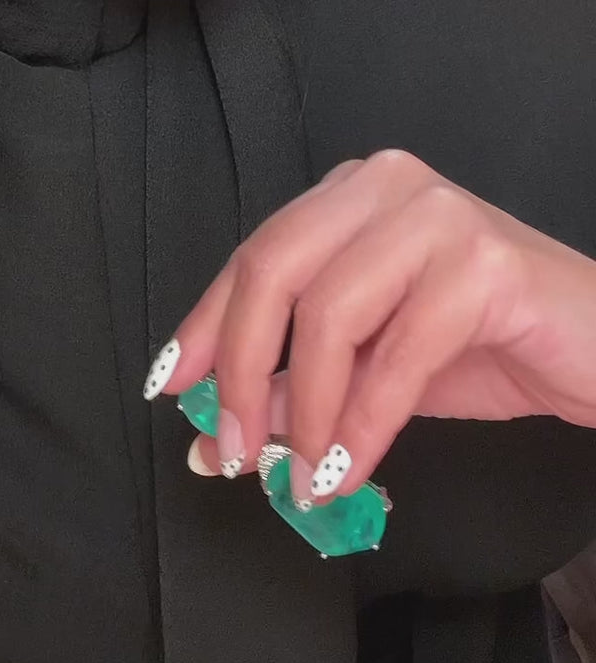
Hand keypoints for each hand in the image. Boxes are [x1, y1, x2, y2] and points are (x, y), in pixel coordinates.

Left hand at [150, 151, 595, 495]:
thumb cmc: (493, 346)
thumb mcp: (373, 367)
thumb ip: (298, 385)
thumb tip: (213, 435)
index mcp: (352, 195)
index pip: (254, 255)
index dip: (204, 325)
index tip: (169, 388)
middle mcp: (386, 185)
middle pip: (274, 269)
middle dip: (239, 370)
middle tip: (233, 452)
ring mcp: (437, 215)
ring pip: (328, 313)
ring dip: (306, 411)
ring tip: (302, 477)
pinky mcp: (484, 263)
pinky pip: (397, 355)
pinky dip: (363, 426)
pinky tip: (350, 472)